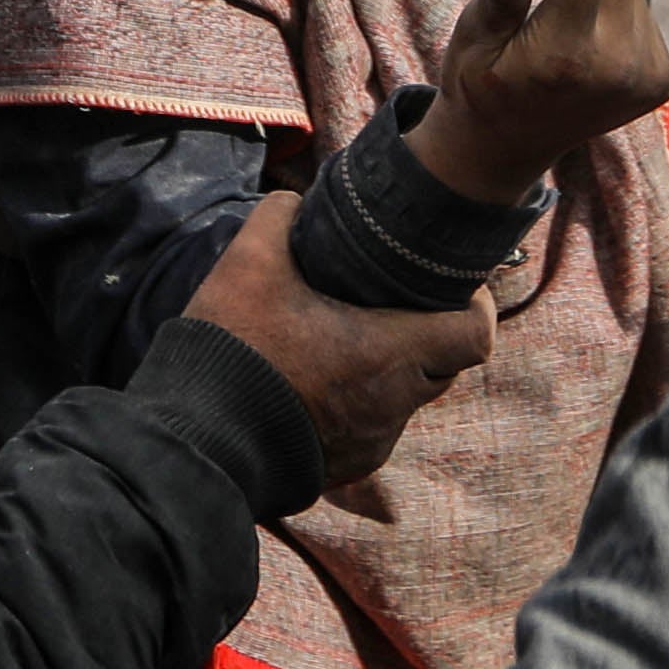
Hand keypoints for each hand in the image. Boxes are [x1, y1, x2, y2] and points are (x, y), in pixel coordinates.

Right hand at [178, 193, 496, 489]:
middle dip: (430, 333)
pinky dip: (361, 405)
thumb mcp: (247, 265)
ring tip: (351, 341)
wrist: (194, 441)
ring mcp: (371, 443)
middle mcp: (393, 406)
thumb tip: (292, 200)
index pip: (475, 334)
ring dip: (391, 372)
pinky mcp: (344, 467)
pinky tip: (322, 384)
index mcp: (389, 354)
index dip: (473, 306)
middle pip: (444, 366)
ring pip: (406, 400)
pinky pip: (373, 430)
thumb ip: (278, 218)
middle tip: (397, 303)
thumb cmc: (231, 352)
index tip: (451, 285)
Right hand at [411, 0, 668, 205]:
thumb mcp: (469, 44)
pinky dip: (611, 0)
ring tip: (560, 15)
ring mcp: (646, 75)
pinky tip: (585, 34)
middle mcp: (617, 63)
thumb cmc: (477, 87)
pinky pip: (636, 10)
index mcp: (565, 51)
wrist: (506, 155)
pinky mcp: (660, 79)